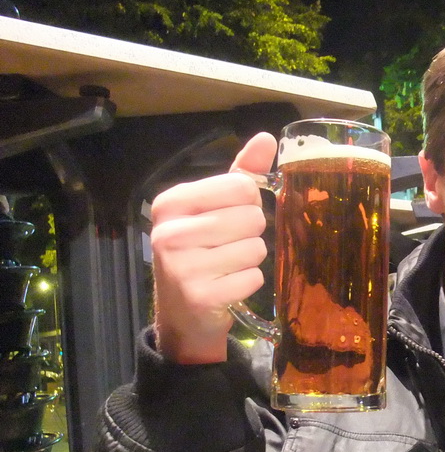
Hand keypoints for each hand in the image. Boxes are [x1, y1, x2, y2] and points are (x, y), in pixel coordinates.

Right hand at [150, 133, 276, 362]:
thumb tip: (266, 138)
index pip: (242, 187)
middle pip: (252, 218)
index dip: (249, 204)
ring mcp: (181, 265)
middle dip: (251, 234)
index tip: (230, 218)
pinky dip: (248, 283)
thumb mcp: (215, 209)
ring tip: (226, 267)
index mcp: (172, 202)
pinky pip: (252, 278)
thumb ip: (241, 174)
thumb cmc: (201, 253)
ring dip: (250, 260)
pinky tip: (227, 286)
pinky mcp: (199, 295)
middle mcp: (170, 231)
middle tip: (228, 247)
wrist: (182, 314)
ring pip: (255, 249)